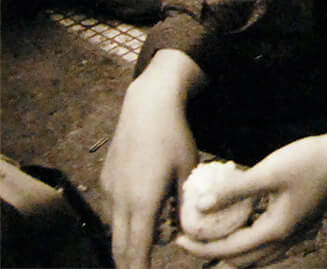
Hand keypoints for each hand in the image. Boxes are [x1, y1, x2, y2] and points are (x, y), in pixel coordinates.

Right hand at [102, 59, 198, 268]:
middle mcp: (121, 201)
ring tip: (153, 231)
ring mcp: (110, 189)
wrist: (147, 106)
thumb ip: (184, 202)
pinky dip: (127, 215)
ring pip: (117, 226)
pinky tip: (144, 201)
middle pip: (120, 246)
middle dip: (129, 263)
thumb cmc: (174, 136)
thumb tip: (183, 226)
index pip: (137, 249)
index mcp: (143, 202)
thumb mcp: (187, 169)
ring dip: (130, 237)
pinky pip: (115, 206)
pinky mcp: (106, 178)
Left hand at [174, 135, 326, 266]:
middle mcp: (285, 239)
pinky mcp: (300, 223)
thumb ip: (234, 190)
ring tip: (214, 236)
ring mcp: (295, 233)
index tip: (178, 238)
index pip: (228, 249)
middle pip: (241, 261)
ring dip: (232, 251)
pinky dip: (250, 241)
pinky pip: (269, 245)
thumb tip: (199, 206)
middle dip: (213, 253)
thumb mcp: (269, 172)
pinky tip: (245, 222)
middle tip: (191, 240)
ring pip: (256, 257)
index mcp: (275, 231)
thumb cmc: (309, 160)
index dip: (201, 246)